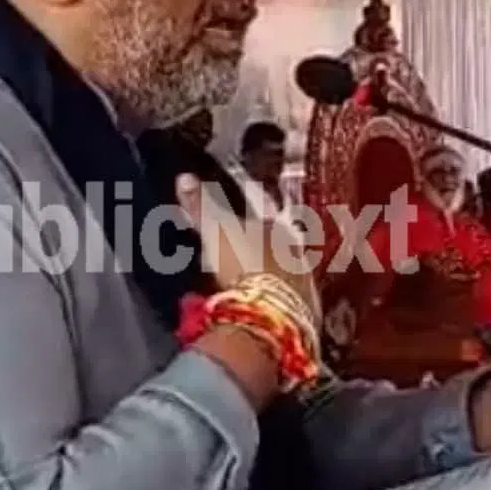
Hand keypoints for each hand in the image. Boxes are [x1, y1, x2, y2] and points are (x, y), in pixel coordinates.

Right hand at [175, 173, 319, 326]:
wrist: (271, 313)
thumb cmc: (242, 263)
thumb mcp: (216, 230)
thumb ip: (201, 205)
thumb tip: (183, 176)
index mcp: (276, 227)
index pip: (262, 217)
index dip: (248, 222)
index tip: (234, 229)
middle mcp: (296, 250)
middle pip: (277, 246)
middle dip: (261, 251)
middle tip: (241, 258)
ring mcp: (305, 282)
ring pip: (285, 273)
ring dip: (270, 277)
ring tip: (249, 286)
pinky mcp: (306, 311)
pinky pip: (287, 301)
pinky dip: (275, 301)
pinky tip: (263, 308)